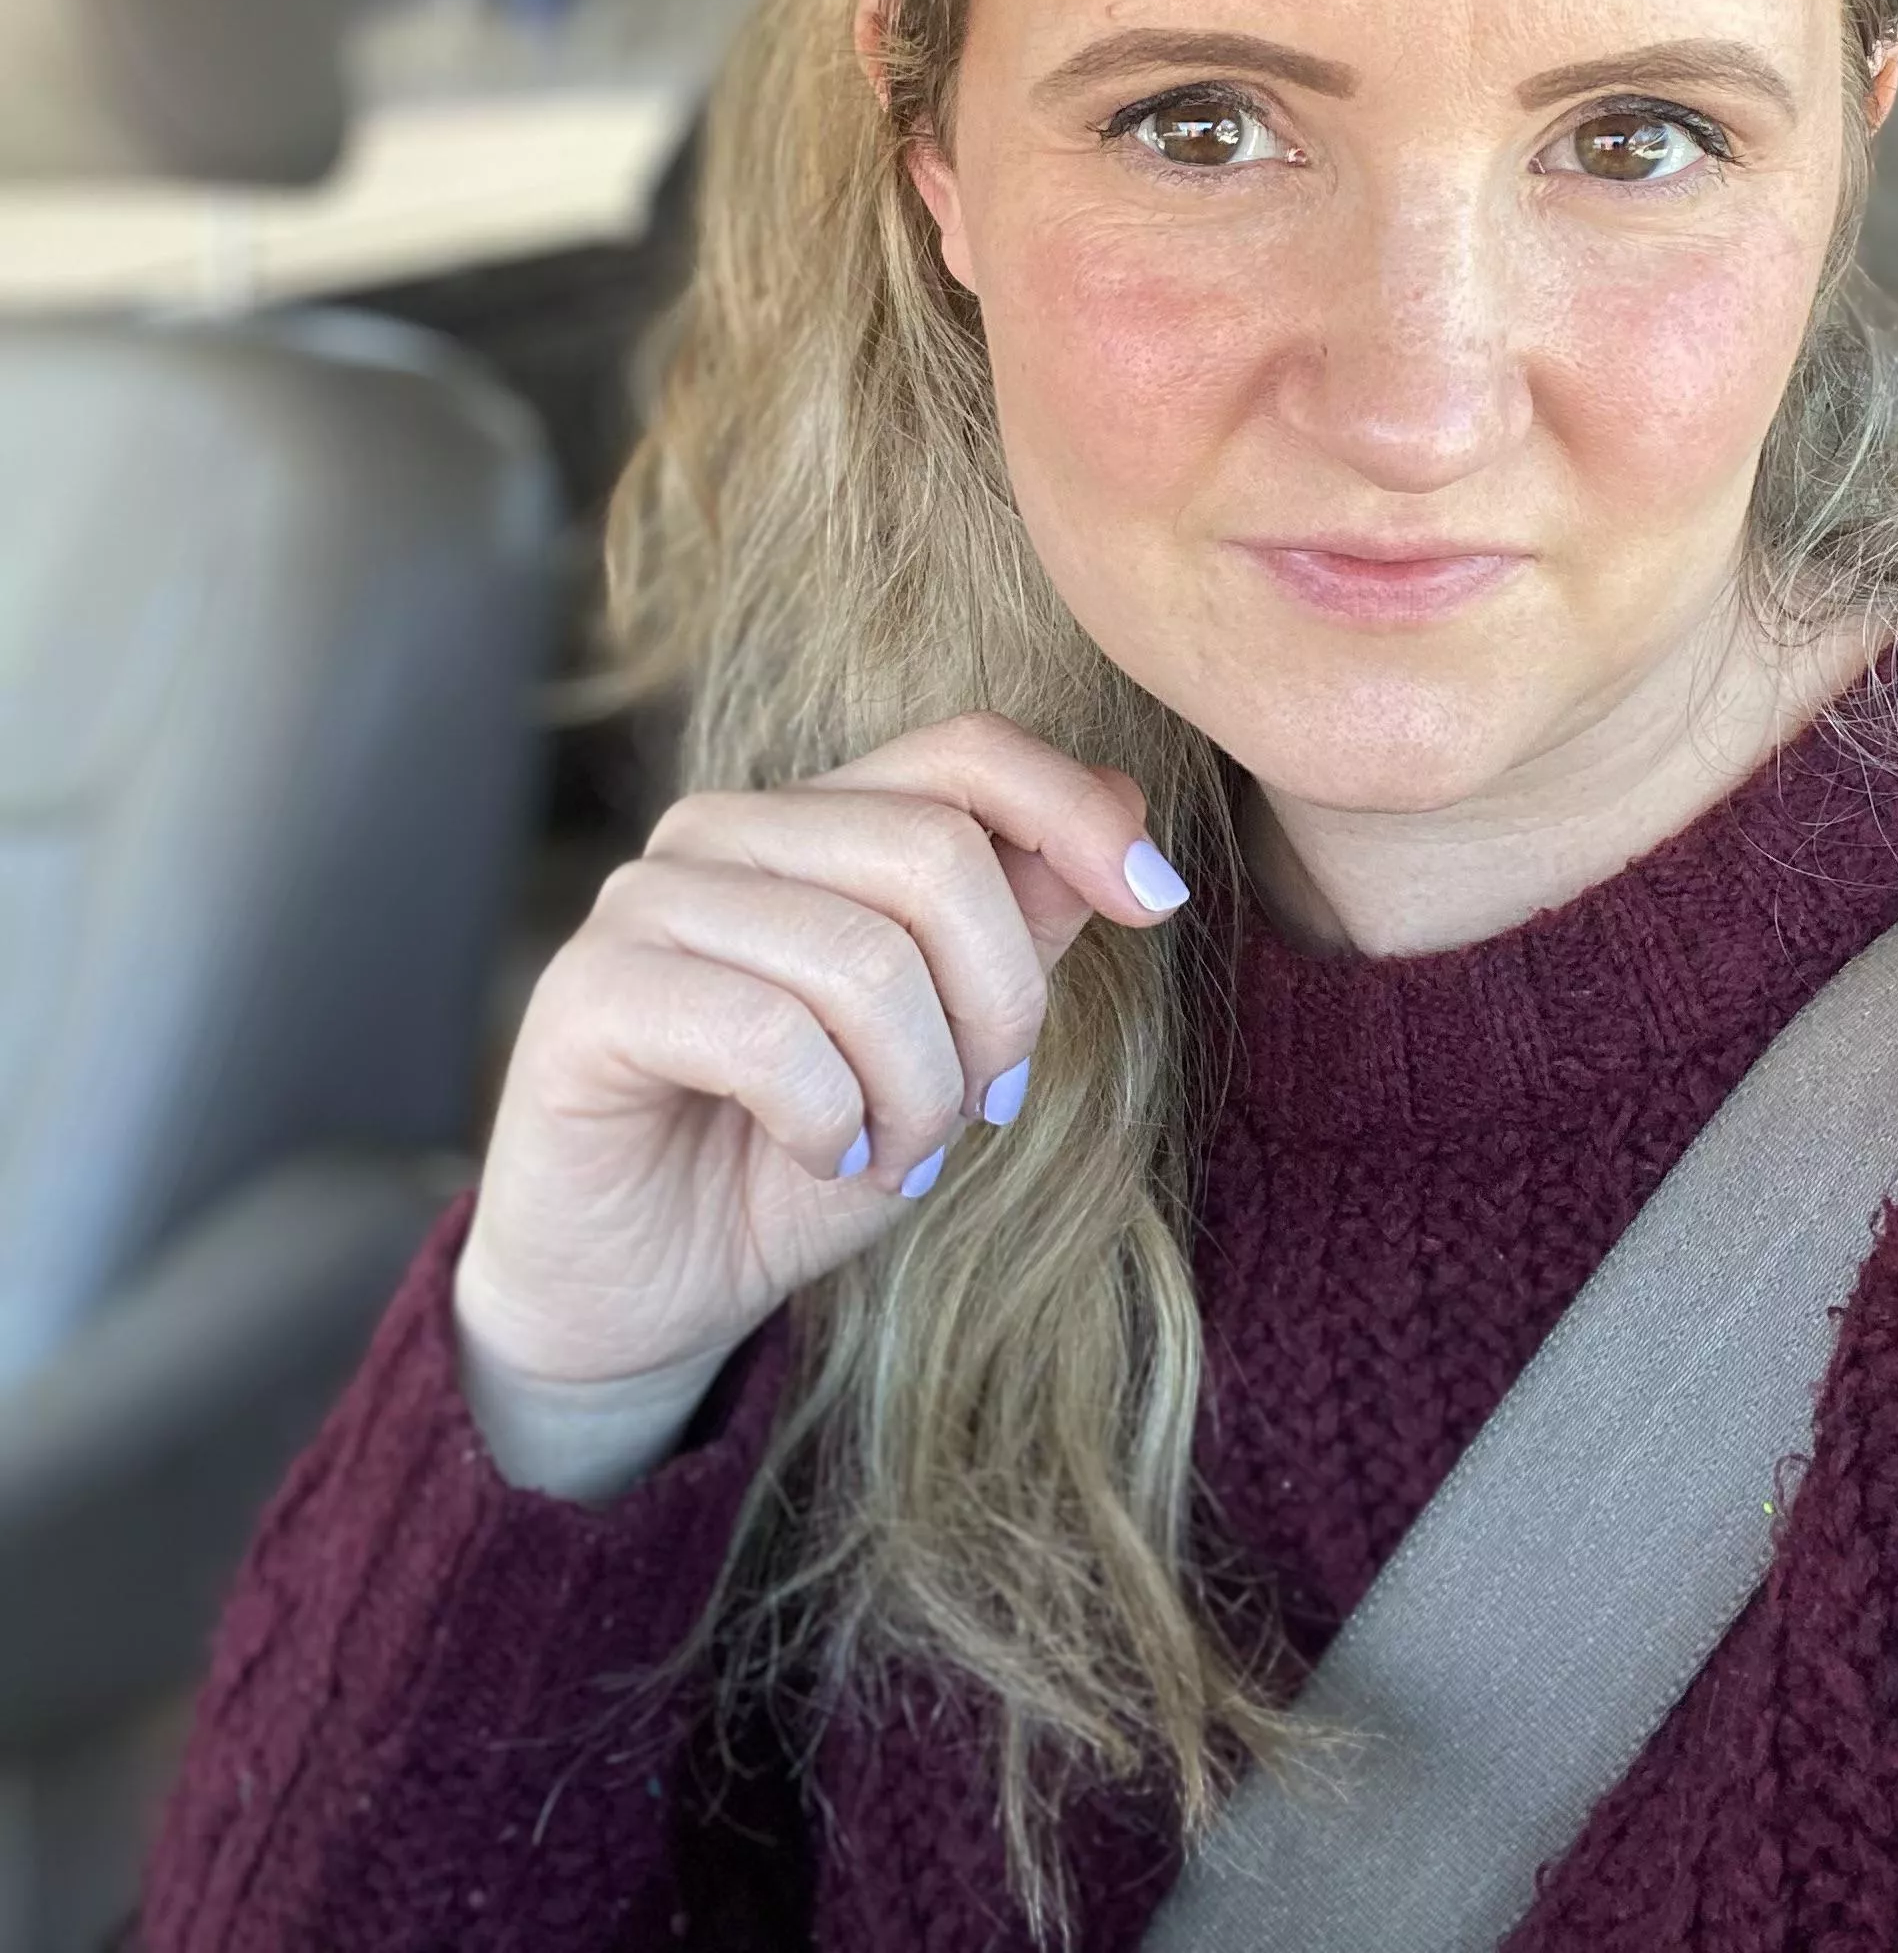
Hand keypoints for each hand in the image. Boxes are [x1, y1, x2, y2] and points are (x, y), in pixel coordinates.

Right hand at [450, 713, 1188, 1392]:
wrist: (637, 1295)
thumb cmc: (791, 1160)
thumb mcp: (942, 1047)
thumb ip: (1016, 925)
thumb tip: (1125, 803)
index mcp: (812, 821)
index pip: (963, 750)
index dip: (1074, 811)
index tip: (1160, 903)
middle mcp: (723, 831)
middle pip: (933, 853)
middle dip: (998, 1004)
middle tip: (979, 1109)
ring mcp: (645, 901)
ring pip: (860, 956)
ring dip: (914, 1092)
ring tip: (891, 1158)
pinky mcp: (590, 994)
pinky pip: (766, 1035)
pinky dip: (829, 1120)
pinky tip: (820, 1156)